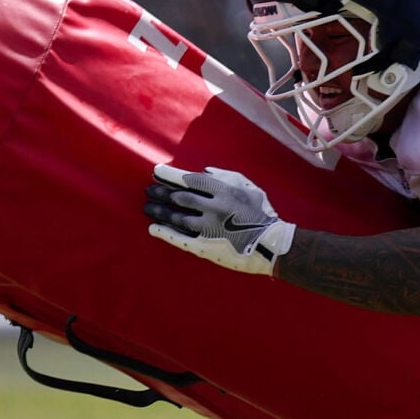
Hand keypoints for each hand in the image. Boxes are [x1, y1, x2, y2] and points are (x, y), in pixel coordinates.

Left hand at [144, 164, 297, 274]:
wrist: (272, 245)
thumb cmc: (261, 213)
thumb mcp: (249, 188)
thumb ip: (225, 177)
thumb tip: (203, 172)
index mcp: (223, 191)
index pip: (189, 179)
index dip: (170, 176)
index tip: (156, 173)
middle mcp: (213, 208)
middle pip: (179, 198)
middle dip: (161, 193)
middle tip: (150, 191)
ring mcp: (207, 228)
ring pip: (176, 218)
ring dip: (159, 212)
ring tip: (148, 208)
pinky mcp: (205, 247)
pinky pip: (179, 238)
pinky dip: (164, 232)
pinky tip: (153, 228)